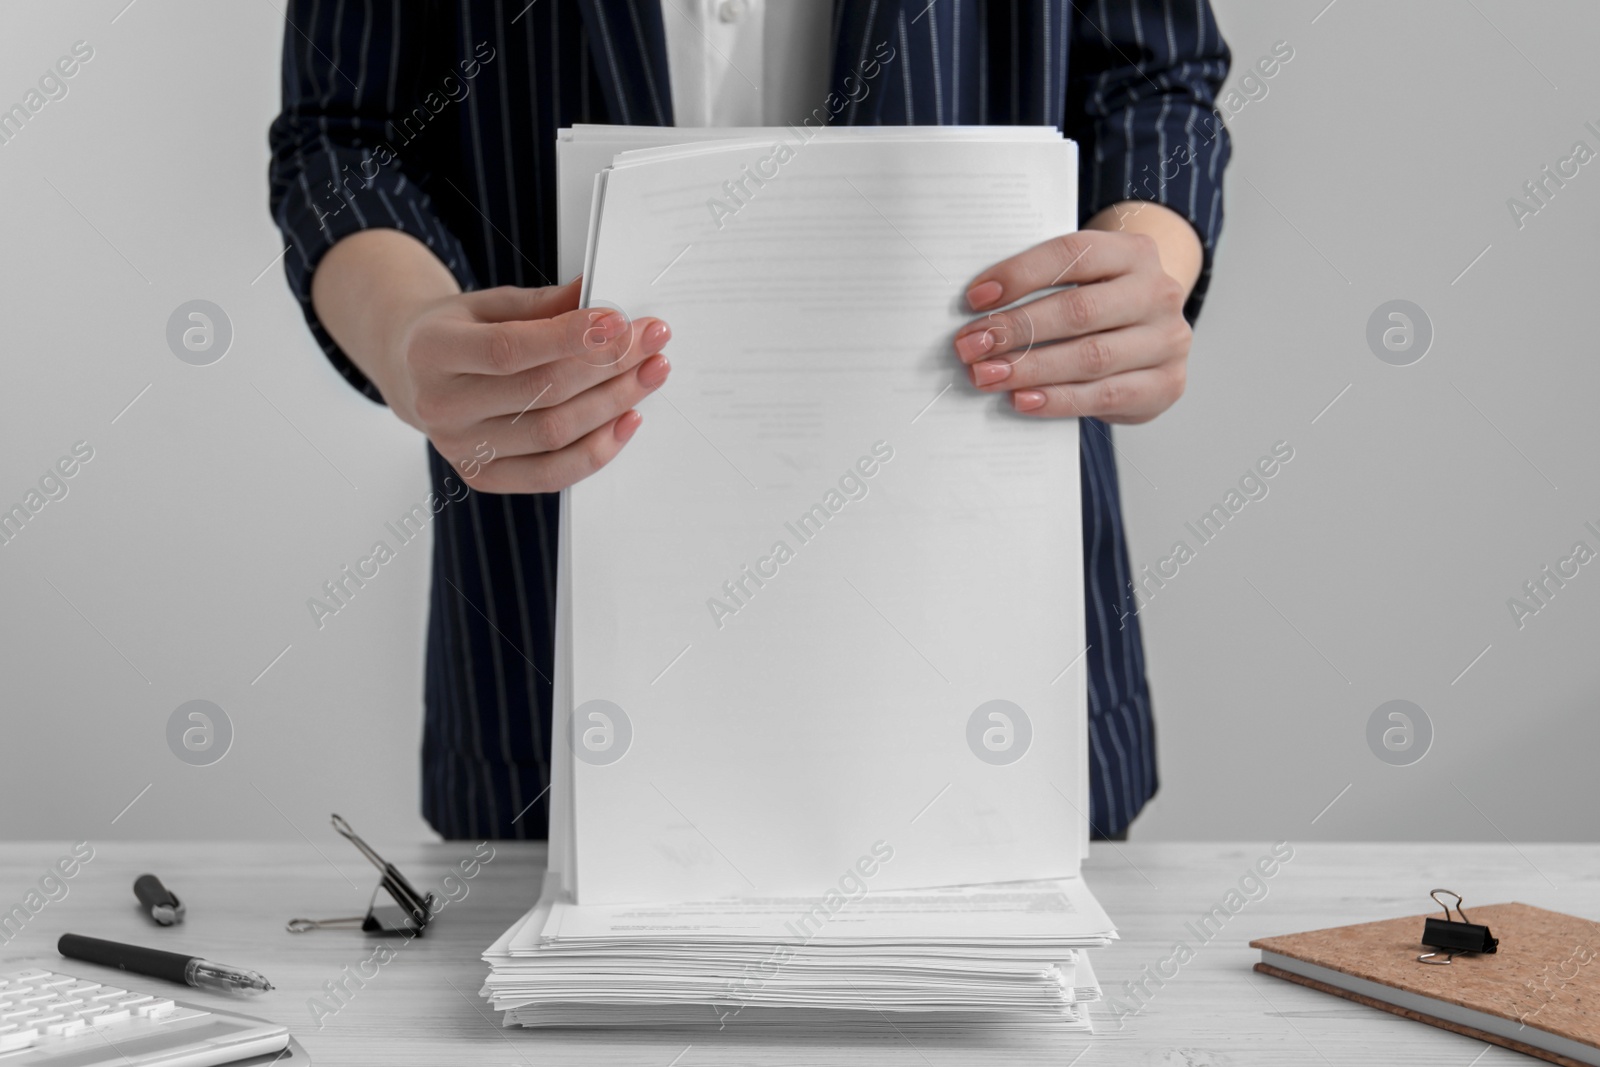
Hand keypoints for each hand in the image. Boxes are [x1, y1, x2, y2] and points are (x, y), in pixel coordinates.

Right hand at [383, 277, 670, 492]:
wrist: (411, 372)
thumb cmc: (460, 331)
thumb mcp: (489, 303)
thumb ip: (544, 305)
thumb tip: (601, 300)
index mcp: (434, 352)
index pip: (509, 350)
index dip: (569, 337)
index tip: (620, 322)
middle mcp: (442, 406)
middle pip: (540, 393)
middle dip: (607, 366)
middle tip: (651, 341)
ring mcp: (460, 448)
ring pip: (553, 434)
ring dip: (613, 403)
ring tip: (651, 373)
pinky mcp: (481, 476)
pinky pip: (552, 474)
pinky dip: (598, 450)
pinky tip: (628, 419)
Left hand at [953, 220, 1195, 423]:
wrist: (1154, 339)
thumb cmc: (1101, 305)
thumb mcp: (1083, 280)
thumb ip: (1042, 286)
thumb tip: (978, 313)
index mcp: (1134, 251)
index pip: (1072, 254)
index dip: (1020, 274)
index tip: (974, 298)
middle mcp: (1158, 292)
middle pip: (1078, 310)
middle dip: (1016, 330)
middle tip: (970, 346)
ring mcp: (1167, 340)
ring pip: (1090, 356)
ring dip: (1029, 368)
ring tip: (986, 375)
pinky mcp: (1166, 384)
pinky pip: (1104, 395)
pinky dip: (1058, 399)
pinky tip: (1022, 399)